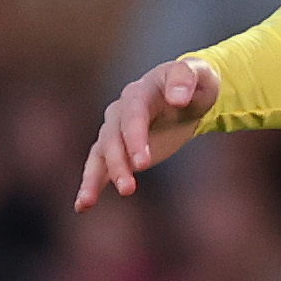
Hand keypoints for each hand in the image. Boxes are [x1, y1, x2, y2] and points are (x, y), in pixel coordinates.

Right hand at [76, 58, 220, 209]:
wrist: (186, 93)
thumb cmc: (195, 83)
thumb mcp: (199, 74)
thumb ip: (187, 79)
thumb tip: (177, 98)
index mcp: (139, 93)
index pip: (132, 116)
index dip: (135, 138)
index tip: (143, 163)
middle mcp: (120, 112)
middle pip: (113, 138)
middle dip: (118, 164)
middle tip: (128, 189)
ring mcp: (116, 131)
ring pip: (101, 154)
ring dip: (95, 178)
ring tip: (88, 202)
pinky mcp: (119, 149)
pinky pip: (99, 166)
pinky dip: (90, 184)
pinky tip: (82, 206)